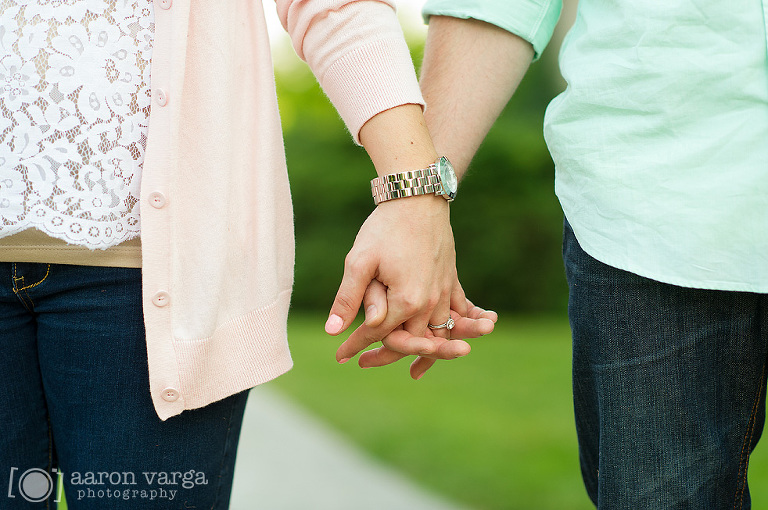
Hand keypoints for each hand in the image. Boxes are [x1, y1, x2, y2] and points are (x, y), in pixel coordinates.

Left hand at [326, 193, 462, 348]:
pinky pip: (456, 316)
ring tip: (413, 370)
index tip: (340, 357)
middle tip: (364, 363)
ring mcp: (444, 293)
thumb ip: (348, 298)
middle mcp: (429, 303)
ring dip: (425, 354)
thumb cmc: (385, 228)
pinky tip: (450, 345)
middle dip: (386, 355)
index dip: (355, 346)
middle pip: (408, 341)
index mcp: (406, 301)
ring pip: (437, 335)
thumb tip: (333, 331)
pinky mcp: (451, 281)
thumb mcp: (359, 261)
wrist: (418, 198)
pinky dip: (455, 333)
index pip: (376, 333)